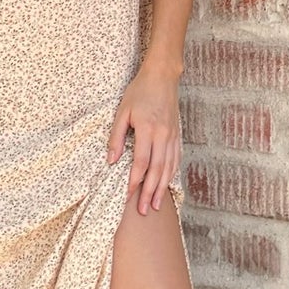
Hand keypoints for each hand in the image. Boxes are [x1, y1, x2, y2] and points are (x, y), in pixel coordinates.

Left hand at [106, 59, 180, 213]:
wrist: (163, 77)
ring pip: (169, 167)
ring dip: (162, 188)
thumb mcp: (122, 111)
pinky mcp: (177, 135)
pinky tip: (167, 185)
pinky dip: (171, 175)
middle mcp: (163, 135)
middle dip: (150, 192)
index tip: (129, 195)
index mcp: (148, 129)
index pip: (141, 161)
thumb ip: (116, 136)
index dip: (135, 181)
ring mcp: (173, 136)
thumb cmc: (139, 92)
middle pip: (157, 170)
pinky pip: (176, 159)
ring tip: (157, 205)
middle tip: (145, 211)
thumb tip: (111, 160)